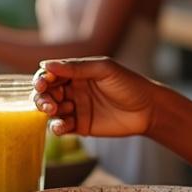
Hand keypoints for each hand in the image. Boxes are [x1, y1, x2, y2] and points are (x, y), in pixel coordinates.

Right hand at [33, 58, 157, 137]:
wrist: (148, 109)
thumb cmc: (129, 84)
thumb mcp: (103, 70)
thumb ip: (75, 67)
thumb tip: (45, 64)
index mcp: (76, 72)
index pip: (50, 74)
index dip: (42, 78)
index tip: (42, 83)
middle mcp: (73, 89)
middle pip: (46, 93)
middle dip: (42, 97)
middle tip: (49, 103)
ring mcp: (76, 108)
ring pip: (51, 110)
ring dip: (47, 111)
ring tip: (55, 110)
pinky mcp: (80, 126)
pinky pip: (61, 127)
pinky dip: (57, 127)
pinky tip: (62, 126)